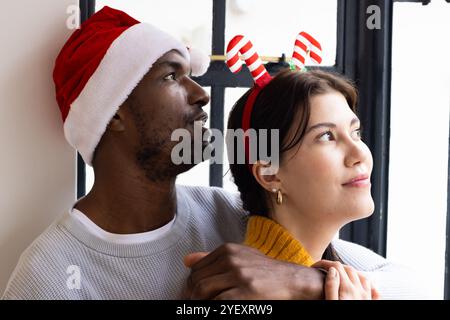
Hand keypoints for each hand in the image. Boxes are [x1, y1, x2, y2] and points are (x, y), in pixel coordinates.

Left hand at [184, 243, 324, 299]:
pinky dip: (212, 307)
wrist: (291, 280)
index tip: (190, 297)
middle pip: (196, 280)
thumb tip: (187, 260)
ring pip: (202, 291)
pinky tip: (219, 308)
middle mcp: (231, 260)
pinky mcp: (245, 292)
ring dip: (198, 303)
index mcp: (227, 251)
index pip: (196, 269)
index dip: (189, 286)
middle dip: (191, 296)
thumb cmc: (264, 272)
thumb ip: (212, 259)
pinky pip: (217, 302)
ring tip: (202, 308)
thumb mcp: (240, 258)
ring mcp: (238, 276)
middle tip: (192, 305)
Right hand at [312, 260, 379, 299]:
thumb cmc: (337, 317)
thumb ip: (331, 287)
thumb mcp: (330, 303)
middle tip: (326, 269)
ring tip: (343, 274)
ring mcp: (367, 297)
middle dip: (336, 266)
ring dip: (352, 272)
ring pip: (362, 277)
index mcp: (347, 288)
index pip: (336, 267)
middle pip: (348, 269)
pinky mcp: (371, 303)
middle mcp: (359, 290)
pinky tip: (367, 286)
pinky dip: (370, 285)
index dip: (324, 263)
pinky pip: (375, 291)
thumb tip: (332, 270)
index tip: (315, 266)